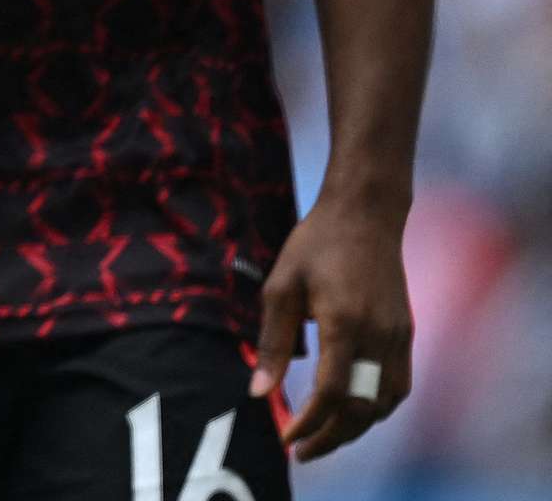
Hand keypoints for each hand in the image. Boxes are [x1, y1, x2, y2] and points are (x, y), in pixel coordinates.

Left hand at [253, 195, 411, 459]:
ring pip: (385, 402)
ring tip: (324, 438)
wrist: (365, 215)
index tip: (286, 436)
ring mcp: (399, 336)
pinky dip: (377, 408)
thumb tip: (259, 391)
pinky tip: (354, 412)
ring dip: (356, 427)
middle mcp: (379, 335)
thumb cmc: (315, 245)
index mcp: (344, 323)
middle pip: (362, 408)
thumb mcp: (280, 286)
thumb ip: (272, 341)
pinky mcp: (406, 333)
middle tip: (301, 451)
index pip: (331, 392)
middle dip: (331, 437)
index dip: (309, 422)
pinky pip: (398, 385)